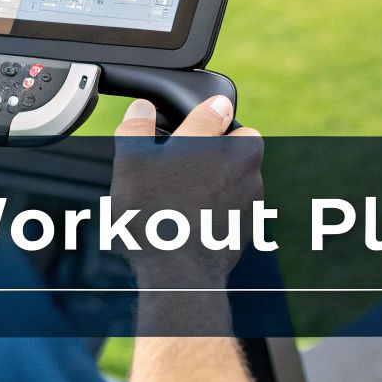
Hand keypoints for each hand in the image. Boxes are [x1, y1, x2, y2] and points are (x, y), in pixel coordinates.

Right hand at [111, 96, 263, 290]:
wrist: (180, 274)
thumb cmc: (154, 216)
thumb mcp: (130, 165)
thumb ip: (135, 128)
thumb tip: (141, 108)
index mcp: (212, 139)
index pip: (218, 107)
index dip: (205, 108)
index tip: (200, 113)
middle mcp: (241, 161)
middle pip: (242, 138)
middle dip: (224, 142)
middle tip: (192, 158)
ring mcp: (252, 193)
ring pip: (243, 171)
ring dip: (224, 175)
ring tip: (189, 193)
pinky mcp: (252, 221)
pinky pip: (241, 201)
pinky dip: (225, 204)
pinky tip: (198, 217)